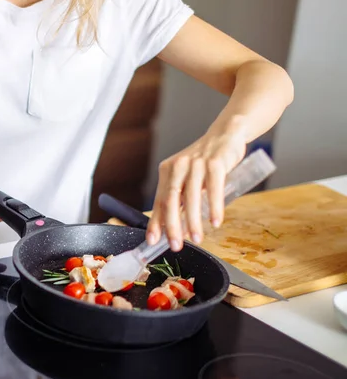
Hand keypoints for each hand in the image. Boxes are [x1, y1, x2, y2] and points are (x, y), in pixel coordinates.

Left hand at [147, 131, 246, 250]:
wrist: (226, 134)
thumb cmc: (205, 162)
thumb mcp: (187, 177)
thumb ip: (181, 198)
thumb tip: (176, 228)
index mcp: (167, 170)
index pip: (159, 200)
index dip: (156, 222)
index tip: (153, 241)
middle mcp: (179, 166)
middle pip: (172, 200)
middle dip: (172, 226)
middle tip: (175, 245)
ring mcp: (196, 163)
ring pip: (192, 197)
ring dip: (194, 221)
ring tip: (197, 238)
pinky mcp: (215, 163)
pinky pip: (214, 188)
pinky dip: (214, 207)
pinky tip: (215, 222)